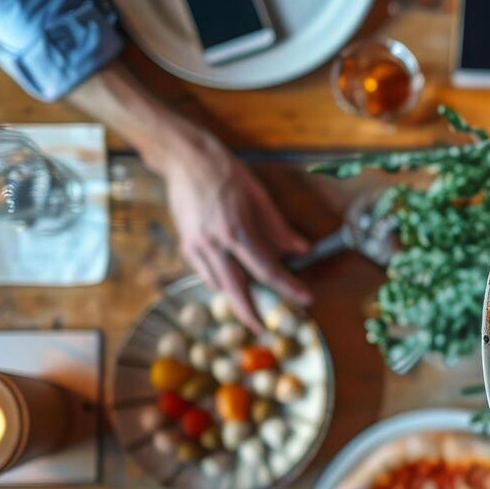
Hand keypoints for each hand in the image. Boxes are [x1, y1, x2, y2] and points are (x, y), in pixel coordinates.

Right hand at [158, 135, 310, 331]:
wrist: (184, 160)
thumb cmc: (225, 172)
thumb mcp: (259, 196)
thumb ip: (279, 228)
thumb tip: (302, 250)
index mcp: (236, 231)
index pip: (267, 270)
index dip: (289, 287)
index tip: (305, 299)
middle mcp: (214, 244)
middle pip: (236, 289)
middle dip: (251, 313)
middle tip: (263, 328)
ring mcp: (196, 246)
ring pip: (218, 284)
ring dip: (235, 297)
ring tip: (251, 305)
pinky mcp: (186, 245)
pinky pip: (205, 273)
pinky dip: (219, 281)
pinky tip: (230, 280)